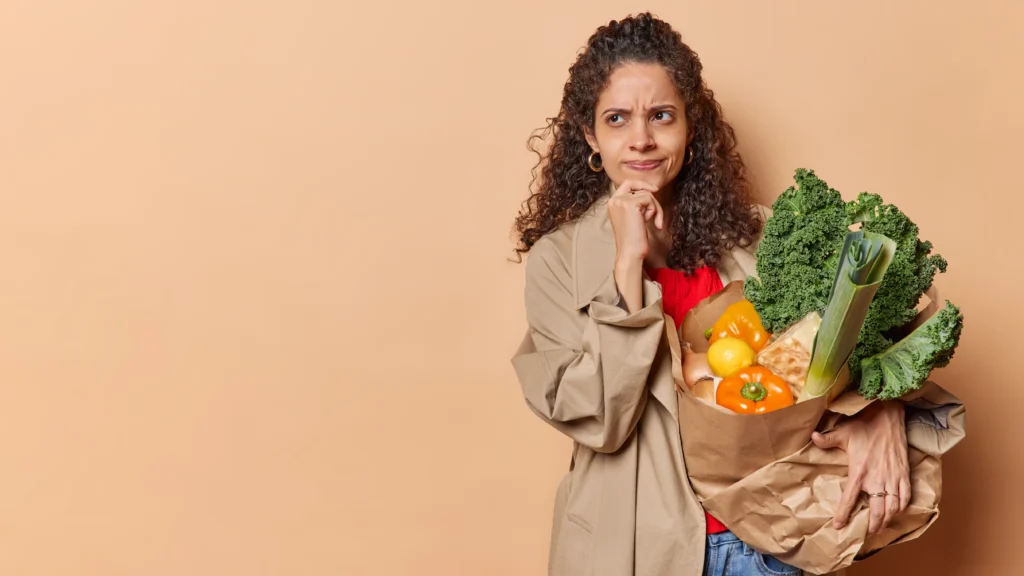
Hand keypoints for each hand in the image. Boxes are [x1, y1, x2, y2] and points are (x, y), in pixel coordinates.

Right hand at [607, 179, 663, 262]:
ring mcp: (621, 201)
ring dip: (655, 207)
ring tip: (652, 222)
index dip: (641, 184)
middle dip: (651, 197)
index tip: (654, 190)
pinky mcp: (630, 204)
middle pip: (638, 187)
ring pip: (646, 194)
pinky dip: (655, 210)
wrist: (630, 252)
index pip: (627, 183)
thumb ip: (635, 204)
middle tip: (657, 210)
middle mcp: (614, 200)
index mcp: (612, 203)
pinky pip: (649, 198)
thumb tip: (650, 190)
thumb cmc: (633, 239)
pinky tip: (652, 223)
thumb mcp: (632, 217)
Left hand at [811, 401, 909, 535]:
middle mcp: (877, 479)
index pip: (850, 499)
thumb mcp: (843, 433)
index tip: (839, 526)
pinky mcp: (904, 475)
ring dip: (887, 521)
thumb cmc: (865, 426)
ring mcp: (892, 478)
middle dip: (872, 526)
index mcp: (859, 471)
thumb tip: (813, 437)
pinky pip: (906, 497)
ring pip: (893, 508)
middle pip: (877, 511)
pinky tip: (896, 513)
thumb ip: (827, 440)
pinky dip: (902, 508)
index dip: (844, 514)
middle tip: (867, 534)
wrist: (888, 418)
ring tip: (880, 528)